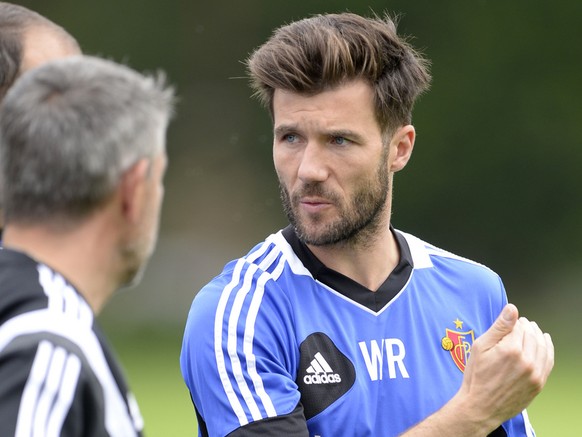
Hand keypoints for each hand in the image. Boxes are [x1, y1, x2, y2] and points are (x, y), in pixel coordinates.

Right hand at [400, 303, 553, 436]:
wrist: (480, 406)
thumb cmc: (476, 376)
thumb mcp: (480, 347)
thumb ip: (499, 327)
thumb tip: (512, 309)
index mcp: (511, 349)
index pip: (520, 326)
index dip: (515, 322)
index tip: (512, 321)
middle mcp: (526, 361)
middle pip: (533, 335)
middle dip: (527, 327)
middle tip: (521, 324)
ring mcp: (535, 374)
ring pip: (543, 347)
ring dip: (538, 336)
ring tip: (532, 331)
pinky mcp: (539, 384)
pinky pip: (549, 361)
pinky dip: (548, 350)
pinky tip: (544, 344)